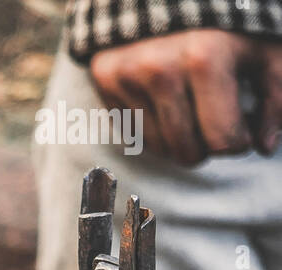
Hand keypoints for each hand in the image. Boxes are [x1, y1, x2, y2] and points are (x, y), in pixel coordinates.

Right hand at [90, 30, 281, 164]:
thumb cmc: (224, 15)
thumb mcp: (263, 46)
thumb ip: (274, 94)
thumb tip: (266, 144)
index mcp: (205, 59)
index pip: (223, 142)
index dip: (239, 140)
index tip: (242, 125)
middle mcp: (160, 70)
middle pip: (188, 153)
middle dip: (207, 143)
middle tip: (215, 117)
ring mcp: (128, 74)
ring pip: (159, 148)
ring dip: (179, 137)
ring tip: (191, 105)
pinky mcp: (106, 77)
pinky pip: (132, 131)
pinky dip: (152, 124)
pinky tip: (165, 98)